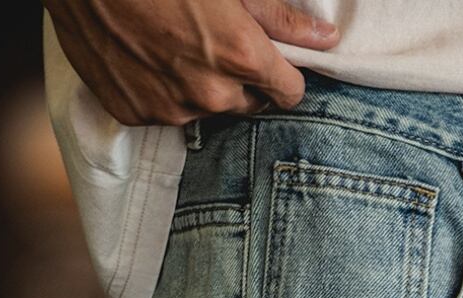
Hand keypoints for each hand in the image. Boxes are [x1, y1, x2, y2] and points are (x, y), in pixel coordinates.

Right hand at [43, 0, 340, 125]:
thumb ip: (281, 19)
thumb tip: (327, 41)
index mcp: (242, 58)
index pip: (290, 94)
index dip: (284, 77)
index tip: (273, 63)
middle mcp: (211, 94)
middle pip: (248, 105)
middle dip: (241, 81)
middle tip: (213, 44)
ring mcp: (171, 109)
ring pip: (204, 110)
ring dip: (199, 88)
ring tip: (173, 47)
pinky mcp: (135, 114)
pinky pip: (163, 113)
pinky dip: (160, 93)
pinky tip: (145, 59)